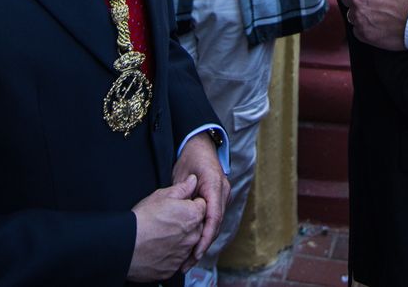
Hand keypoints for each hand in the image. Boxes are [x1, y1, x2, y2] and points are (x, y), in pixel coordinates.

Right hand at [128, 176, 205, 281]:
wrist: (126, 246)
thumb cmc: (142, 219)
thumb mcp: (161, 196)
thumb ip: (182, 188)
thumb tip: (193, 181)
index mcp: (193, 215)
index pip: (202, 206)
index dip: (190, 204)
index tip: (178, 206)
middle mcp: (193, 236)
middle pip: (197, 225)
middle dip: (187, 222)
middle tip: (168, 220)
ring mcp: (184, 254)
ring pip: (188, 243)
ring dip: (180, 239)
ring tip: (161, 234)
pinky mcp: (174, 267)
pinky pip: (177, 259)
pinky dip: (171, 254)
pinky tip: (158, 247)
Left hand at [171, 133, 229, 266]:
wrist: (200, 145)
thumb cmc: (190, 157)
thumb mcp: (183, 172)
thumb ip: (183, 191)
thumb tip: (183, 210)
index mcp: (215, 183)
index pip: (213, 216)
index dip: (205, 236)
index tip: (197, 252)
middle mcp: (223, 190)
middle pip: (216, 223)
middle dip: (204, 244)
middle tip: (189, 262)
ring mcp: (224, 195)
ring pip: (216, 223)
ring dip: (205, 241)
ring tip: (191, 259)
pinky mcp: (220, 199)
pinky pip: (215, 218)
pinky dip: (206, 232)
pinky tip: (196, 245)